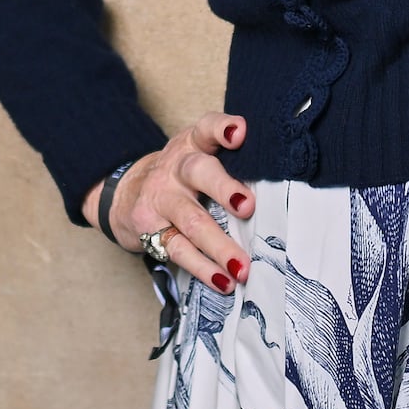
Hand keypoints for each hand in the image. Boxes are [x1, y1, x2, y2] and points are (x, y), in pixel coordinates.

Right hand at [83, 114, 253, 294]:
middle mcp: (176, 168)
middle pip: (199, 172)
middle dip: (224, 189)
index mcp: (193, 144)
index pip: (207, 127)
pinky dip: (203, 269)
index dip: (222, 127)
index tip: (240, 132)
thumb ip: (233, 159)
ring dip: (220, 246)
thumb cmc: (182, 175)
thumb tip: (281, 185)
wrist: (128, 193)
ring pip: (192, 221)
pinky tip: (223, 281)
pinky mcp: (150, 229)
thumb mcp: (200, 154)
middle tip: (248, 206)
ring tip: (242, 267)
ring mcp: (161, 199)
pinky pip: (179, 250)